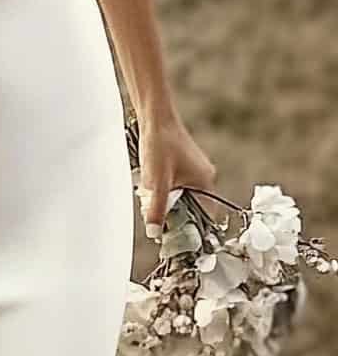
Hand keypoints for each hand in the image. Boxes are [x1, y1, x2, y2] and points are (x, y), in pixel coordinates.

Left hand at [137, 112, 217, 238]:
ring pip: (181, 197)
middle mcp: (203, 178)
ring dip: (164, 200)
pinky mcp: (182, 165)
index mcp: (205, 183)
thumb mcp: (157, 183)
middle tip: (154, 211)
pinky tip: (149, 183)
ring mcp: (193, 171)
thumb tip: (155, 233)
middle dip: (172, 213)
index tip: (175, 237)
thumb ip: (157, 209)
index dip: (192, 229)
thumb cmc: (160, 145)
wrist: (154, 118)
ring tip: (149, 192)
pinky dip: (162, 189)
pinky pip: (175, 186)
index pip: (207, 217)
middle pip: (191, 208)